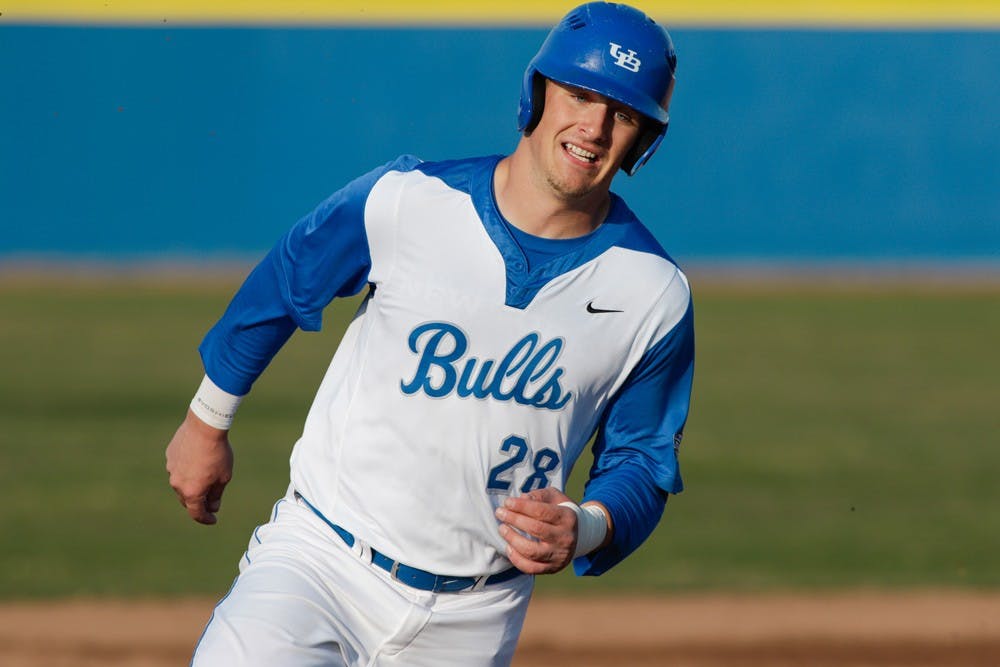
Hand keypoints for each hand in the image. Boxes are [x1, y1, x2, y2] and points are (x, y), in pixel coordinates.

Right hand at [165, 409, 233, 524]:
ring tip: (205, 476)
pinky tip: (197, 460)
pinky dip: (187, 469)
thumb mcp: (223, 477)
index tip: (213, 519)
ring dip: (191, 484)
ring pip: (181, 483)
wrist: (205, 426)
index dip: (206, 519)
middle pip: (187, 499)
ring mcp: (171, 469)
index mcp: (192, 492)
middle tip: (210, 501)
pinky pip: (178, 467)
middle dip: (198, 502)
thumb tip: (212, 507)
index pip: (196, 513)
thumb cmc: (218, 453)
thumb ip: (216, 495)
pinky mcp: (169, 456)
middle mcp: (177, 484)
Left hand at [495, 487, 577, 574]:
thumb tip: (522, 499)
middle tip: (500, 513)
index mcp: (567, 518)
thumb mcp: (554, 497)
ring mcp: (559, 555)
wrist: (579, 535)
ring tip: (502, 528)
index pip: (542, 511)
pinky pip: (530, 568)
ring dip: (512, 539)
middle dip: (514, 520)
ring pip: (531, 551)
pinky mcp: (552, 568)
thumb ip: (538, 495)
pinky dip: (516, 559)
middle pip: (536, 529)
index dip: (522, 506)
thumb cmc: (560, 512)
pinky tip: (509, 547)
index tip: (507, 502)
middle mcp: (565, 538)